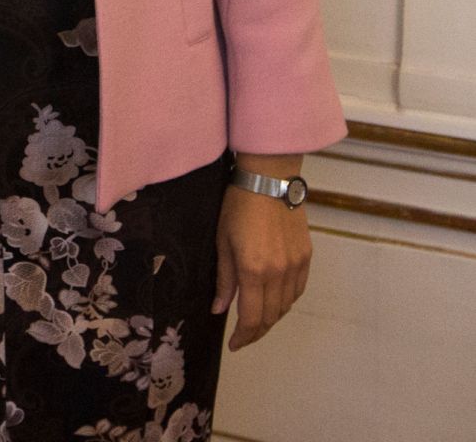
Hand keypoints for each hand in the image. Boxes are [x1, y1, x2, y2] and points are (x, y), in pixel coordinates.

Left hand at [213, 183, 311, 349]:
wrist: (268, 180)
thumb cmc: (238, 206)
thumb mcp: (222, 241)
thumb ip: (224, 279)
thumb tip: (220, 309)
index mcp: (254, 270)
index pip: (252, 317)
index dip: (243, 336)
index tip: (234, 345)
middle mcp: (279, 273)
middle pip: (271, 316)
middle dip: (256, 331)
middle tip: (243, 337)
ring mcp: (296, 266)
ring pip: (286, 306)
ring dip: (272, 318)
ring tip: (256, 321)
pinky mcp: (306, 258)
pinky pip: (298, 290)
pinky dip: (286, 302)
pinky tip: (275, 301)